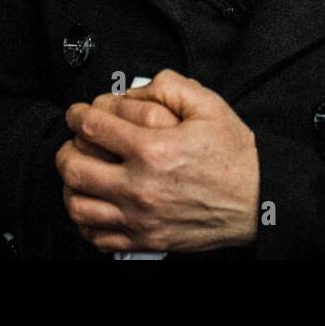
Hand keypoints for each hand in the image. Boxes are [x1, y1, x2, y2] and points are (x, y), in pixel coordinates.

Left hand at [56, 70, 260, 252]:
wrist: (258, 201)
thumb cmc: (234, 157)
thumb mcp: (208, 105)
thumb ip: (169, 86)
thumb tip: (132, 90)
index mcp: (153, 149)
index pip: (92, 127)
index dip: (77, 114)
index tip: (77, 113)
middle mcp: (141, 186)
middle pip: (74, 167)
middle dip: (66, 148)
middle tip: (73, 141)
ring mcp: (140, 218)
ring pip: (78, 205)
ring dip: (71, 185)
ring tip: (80, 173)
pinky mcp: (145, 240)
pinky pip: (97, 235)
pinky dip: (86, 220)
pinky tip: (94, 203)